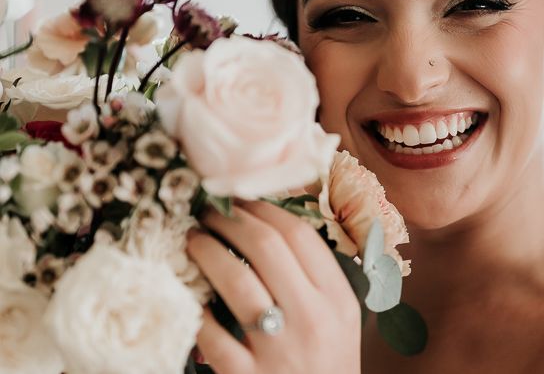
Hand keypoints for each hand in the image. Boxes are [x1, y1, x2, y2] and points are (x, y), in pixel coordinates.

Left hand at [187, 200, 361, 373]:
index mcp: (337, 299)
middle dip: (231, 220)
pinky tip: (191, 294)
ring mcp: (278, 349)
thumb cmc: (327, 365)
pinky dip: (197, 306)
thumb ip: (315, 277)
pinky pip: (212, 330)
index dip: (264, 209)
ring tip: (193, 239)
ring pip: (235, 280)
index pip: (300, 235)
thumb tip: (269, 227)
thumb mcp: (339, 319)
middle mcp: (312, 318)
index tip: (242, 199)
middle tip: (210, 212)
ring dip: (207, 251)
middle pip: (266, 246)